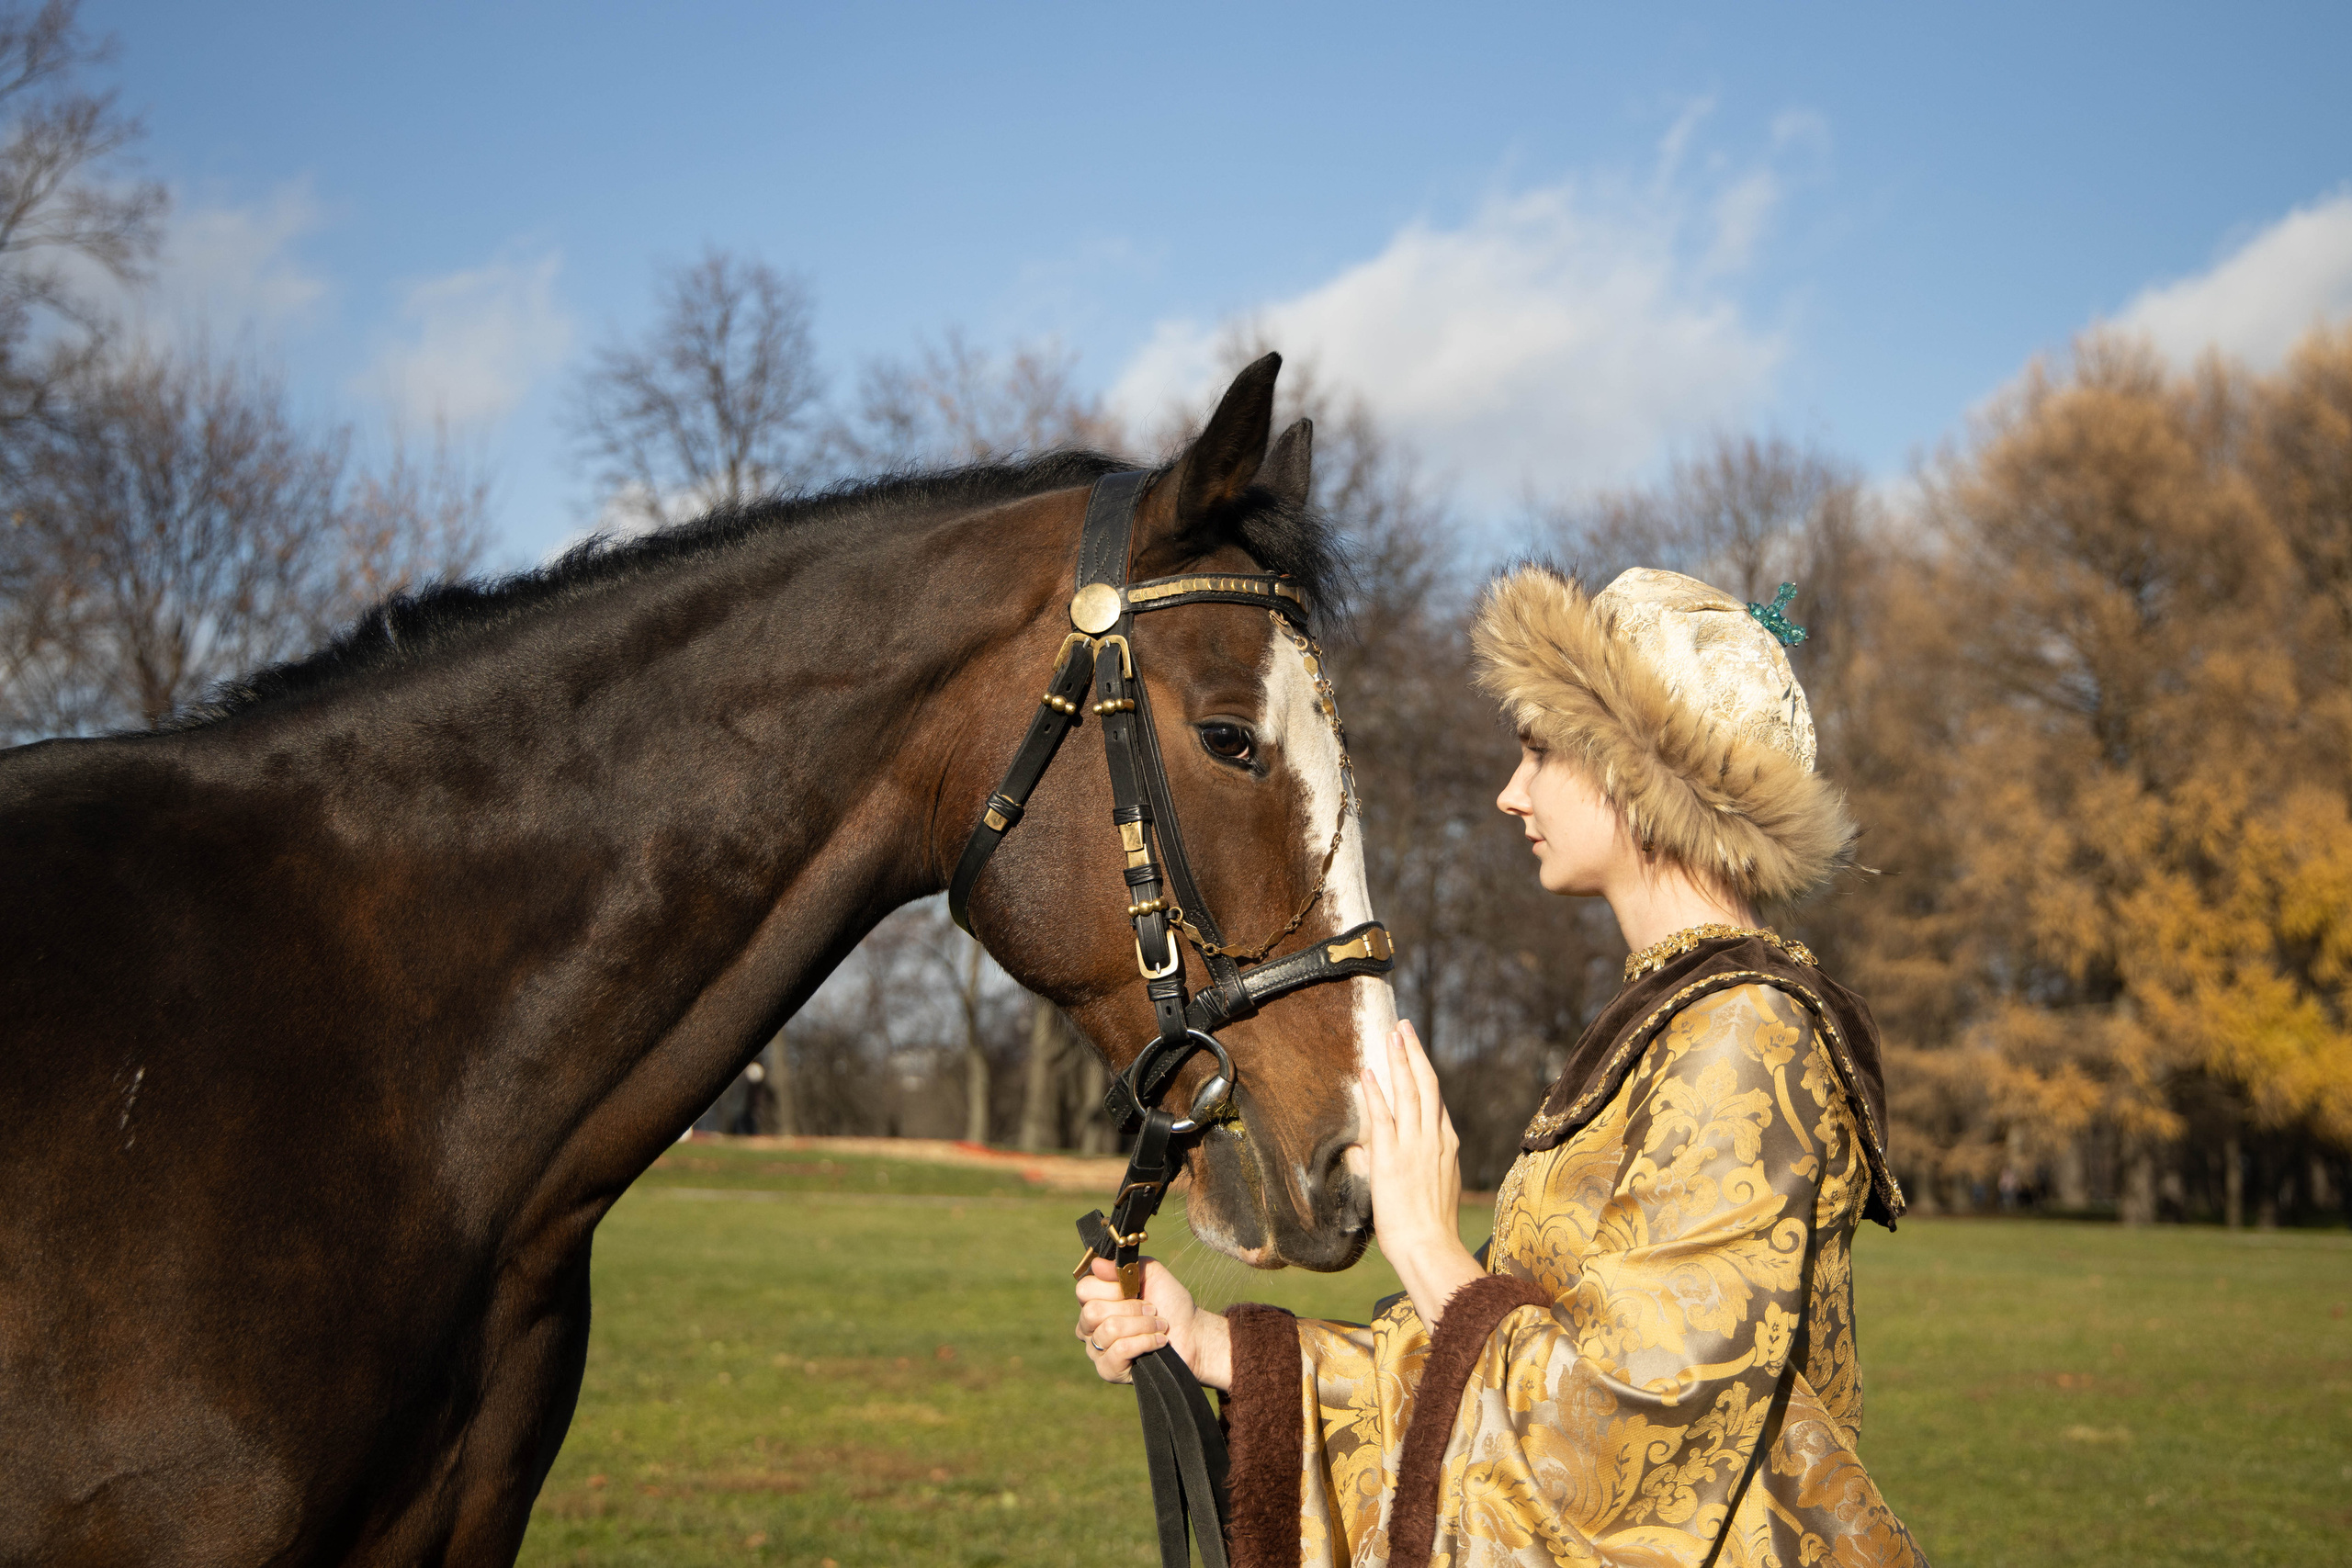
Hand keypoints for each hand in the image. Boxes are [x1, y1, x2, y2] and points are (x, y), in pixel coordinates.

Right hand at [1073, 1256, 1232, 1390]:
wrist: (1192, 1334)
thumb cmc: (1170, 1303)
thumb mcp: (1151, 1274)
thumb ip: (1124, 1265)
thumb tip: (1096, 1263)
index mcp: (1095, 1301)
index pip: (1083, 1289)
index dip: (1111, 1288)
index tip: (1134, 1289)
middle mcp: (1090, 1326)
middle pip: (1092, 1311)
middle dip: (1130, 1308)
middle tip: (1152, 1309)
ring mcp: (1096, 1350)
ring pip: (1108, 1330)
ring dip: (1143, 1325)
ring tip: (1159, 1326)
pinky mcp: (1108, 1370)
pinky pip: (1119, 1351)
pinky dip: (1144, 1342)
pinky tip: (1159, 1342)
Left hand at [1359, 1020, 1484, 1327]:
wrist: (1430, 1247)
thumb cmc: (1429, 1227)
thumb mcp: (1432, 1187)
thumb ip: (1410, 1163)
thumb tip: (1371, 1149)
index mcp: (1446, 1146)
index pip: (1436, 1100)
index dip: (1424, 1072)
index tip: (1415, 1051)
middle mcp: (1435, 1139)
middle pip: (1426, 1085)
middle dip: (1414, 1053)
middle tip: (1403, 1027)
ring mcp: (1415, 1146)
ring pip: (1410, 1092)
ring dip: (1399, 1060)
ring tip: (1391, 1034)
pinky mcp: (1393, 1158)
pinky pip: (1384, 1117)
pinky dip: (1377, 1092)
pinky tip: (1369, 1072)